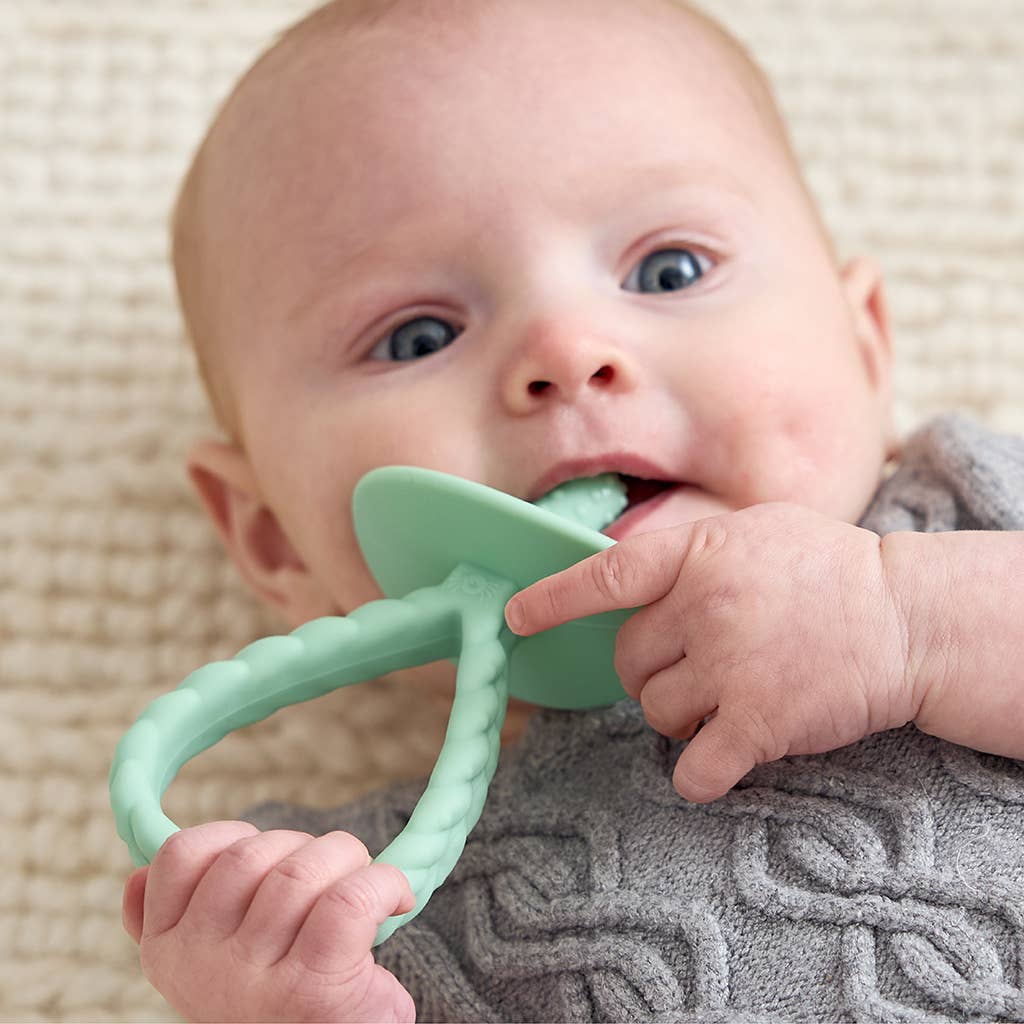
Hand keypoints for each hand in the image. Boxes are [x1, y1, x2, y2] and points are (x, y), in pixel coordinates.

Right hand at [123, 821, 415, 1022]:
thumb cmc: (279, 1004)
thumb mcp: (211, 966)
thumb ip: (177, 920)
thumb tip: (136, 876)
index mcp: (167, 951)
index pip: (179, 855)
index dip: (232, 835)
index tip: (264, 862)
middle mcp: (200, 966)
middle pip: (251, 854)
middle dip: (302, 845)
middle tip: (329, 875)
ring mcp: (252, 980)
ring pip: (299, 871)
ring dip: (347, 860)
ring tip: (367, 887)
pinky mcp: (313, 988)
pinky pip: (348, 900)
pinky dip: (383, 884)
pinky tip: (396, 899)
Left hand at [506, 503, 916, 801]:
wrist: (907, 618)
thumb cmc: (828, 568)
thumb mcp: (754, 530)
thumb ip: (690, 552)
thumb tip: (627, 575)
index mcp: (699, 553)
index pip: (605, 576)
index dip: (553, 599)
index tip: (515, 617)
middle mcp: (705, 607)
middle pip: (627, 661)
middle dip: (648, 671)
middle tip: (693, 666)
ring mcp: (729, 667)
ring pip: (654, 712)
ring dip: (679, 714)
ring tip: (729, 695)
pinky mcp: (757, 725)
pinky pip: (691, 768)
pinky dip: (695, 774)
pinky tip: (716, 761)